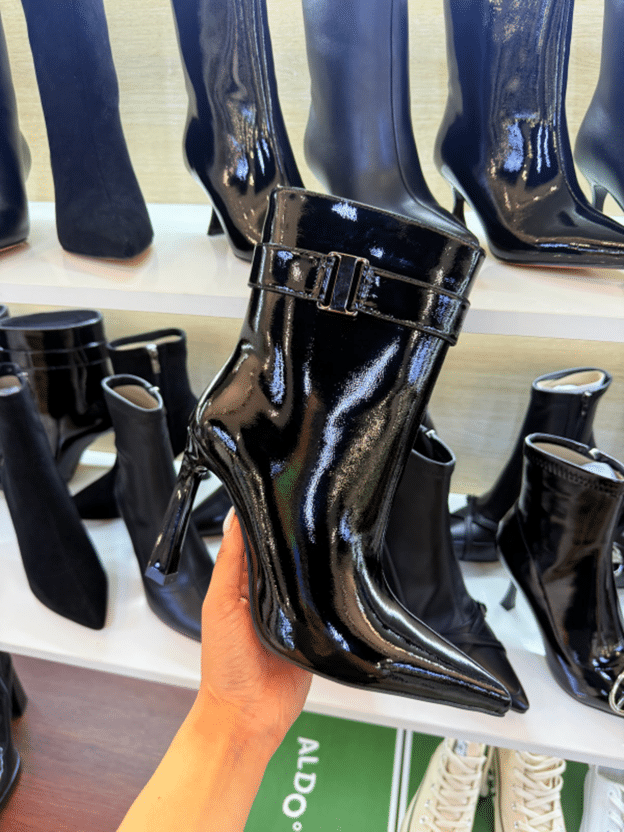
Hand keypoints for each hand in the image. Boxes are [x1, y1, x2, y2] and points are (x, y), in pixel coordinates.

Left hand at [197, 508, 311, 746]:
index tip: (278, 494)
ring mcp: (292, 612)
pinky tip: (332, 582)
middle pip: (285, 557)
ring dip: (312, 567)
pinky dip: (329, 595)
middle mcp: (268, 595)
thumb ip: (229, 562)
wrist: (247, 713)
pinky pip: (325, 605)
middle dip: (294, 541)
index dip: (265, 520)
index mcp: (242, 584)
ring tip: (322, 547)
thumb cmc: (224, 665)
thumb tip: (234, 517)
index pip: (256, 542)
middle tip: (308, 517)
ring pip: (307, 577)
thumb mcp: (219, 603)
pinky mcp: (313, 631)